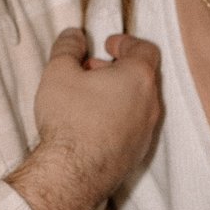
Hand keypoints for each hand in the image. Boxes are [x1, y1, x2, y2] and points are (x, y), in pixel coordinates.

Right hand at [5, 28, 162, 209]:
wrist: (72, 174)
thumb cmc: (69, 119)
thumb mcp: (59, 72)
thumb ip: (68, 47)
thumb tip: (74, 35)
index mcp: (139, 78)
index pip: (145, 49)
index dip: (126, 42)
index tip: (107, 44)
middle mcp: (151, 104)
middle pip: (142, 76)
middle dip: (117, 68)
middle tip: (91, 69)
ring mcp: (146, 131)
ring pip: (138, 102)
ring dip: (117, 93)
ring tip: (87, 96)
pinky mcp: (137, 153)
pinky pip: (132, 125)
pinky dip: (118, 116)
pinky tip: (91, 123)